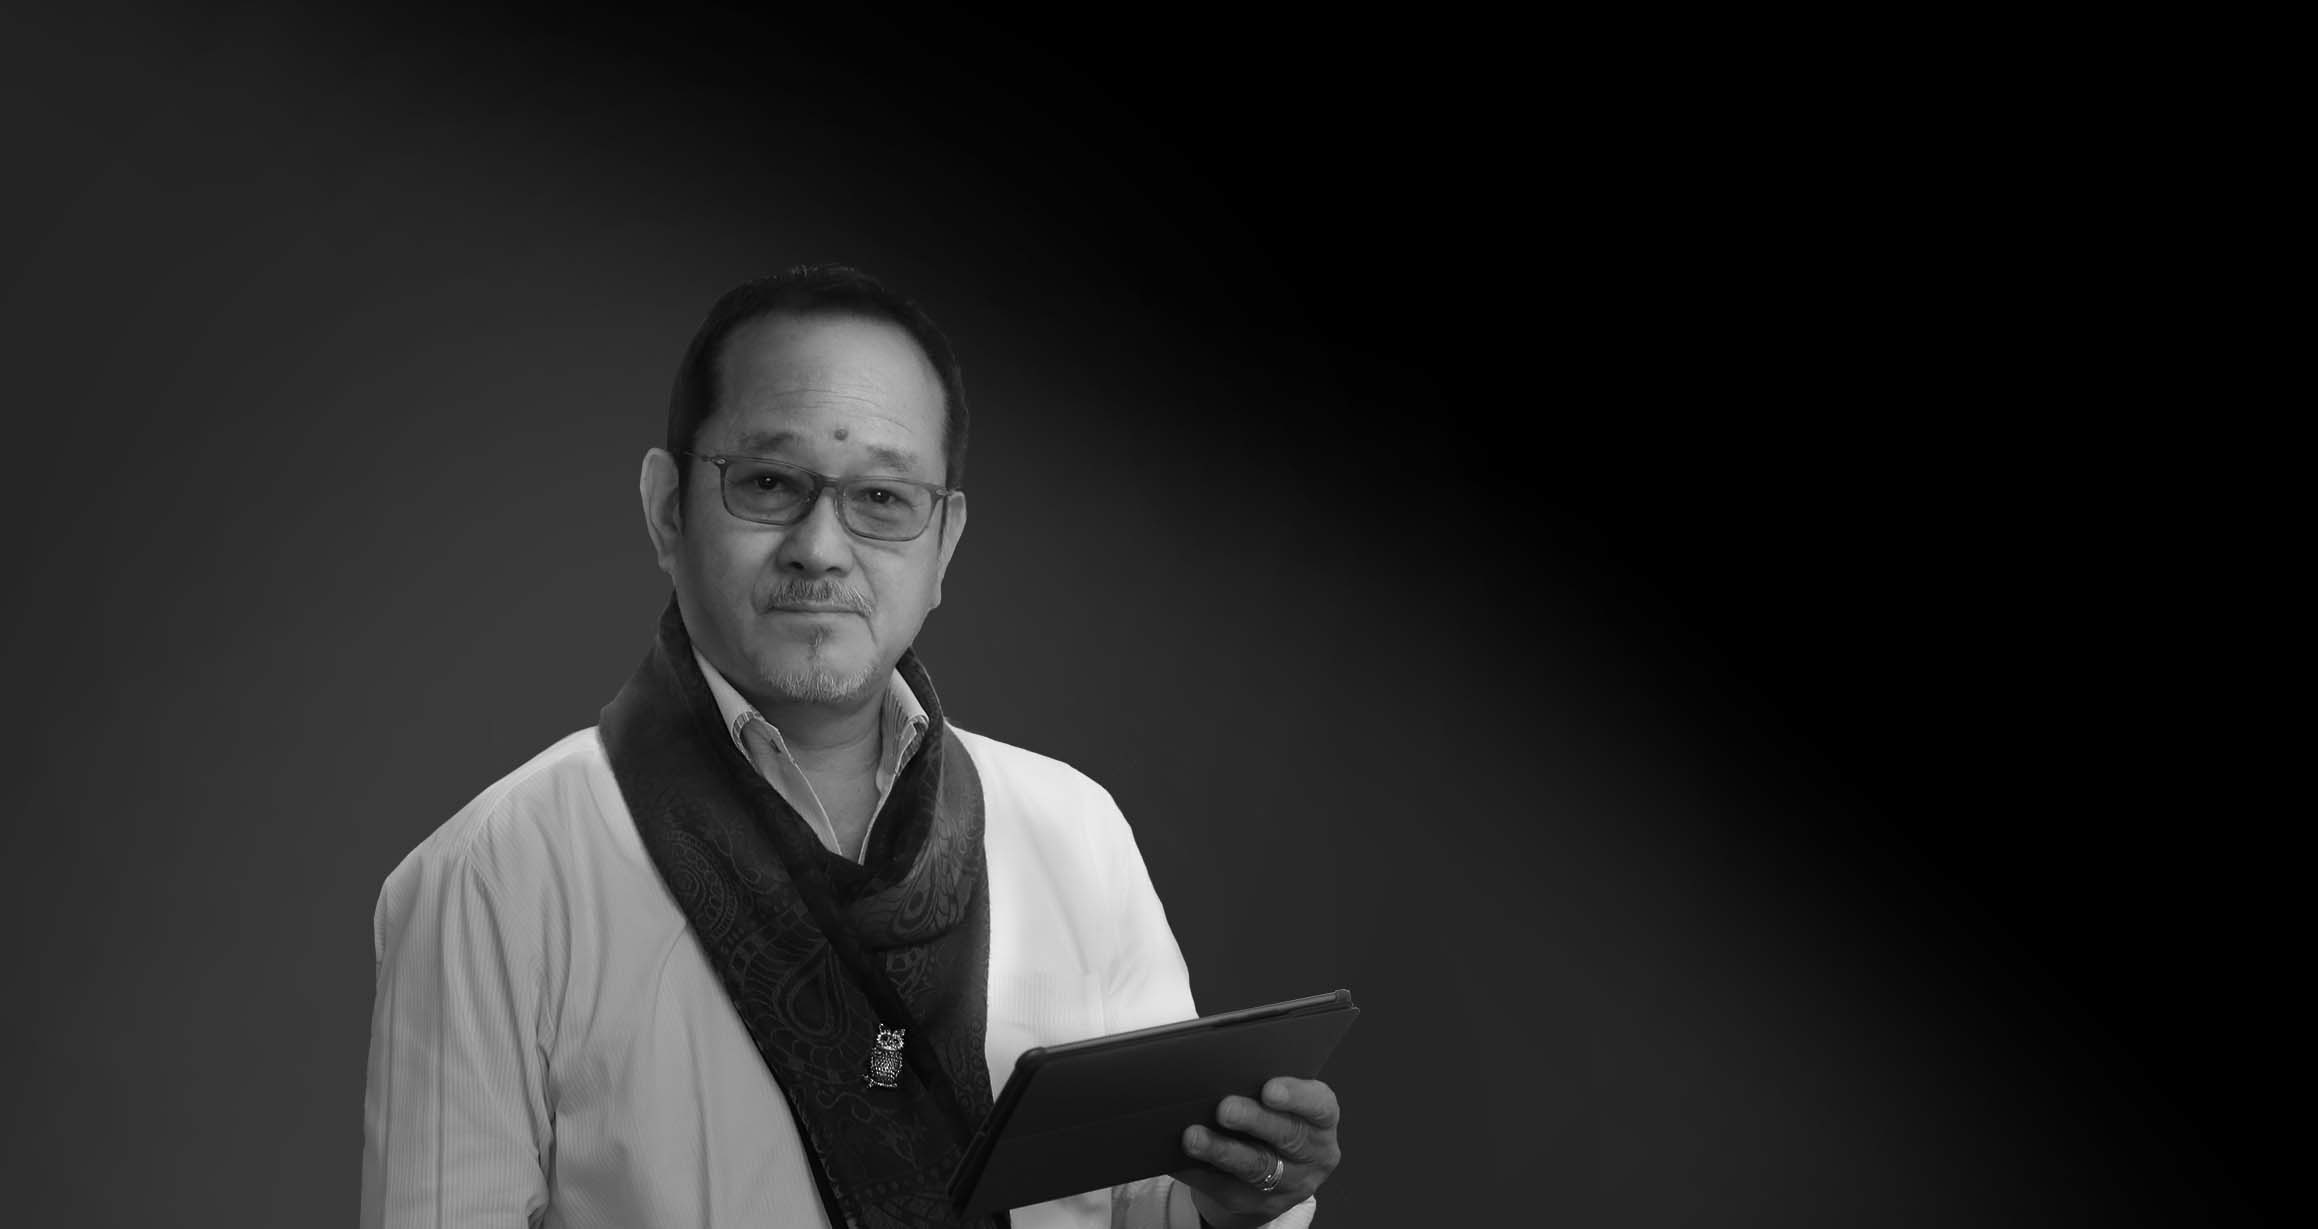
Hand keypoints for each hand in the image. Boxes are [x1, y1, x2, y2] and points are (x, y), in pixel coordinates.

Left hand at [1170, 1077, 1341, 1228]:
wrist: (1271, 1168)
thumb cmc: (1271, 1117)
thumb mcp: (1280, 1101)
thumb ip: (1262, 1085)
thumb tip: (1222, 1068)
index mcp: (1322, 1120)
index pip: (1319, 1106)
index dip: (1296, 1097)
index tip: (1269, 1089)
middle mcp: (1313, 1155)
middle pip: (1287, 1137)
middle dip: (1254, 1121)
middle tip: (1224, 1108)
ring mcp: (1289, 1185)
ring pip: (1256, 1167)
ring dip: (1222, 1151)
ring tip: (1192, 1136)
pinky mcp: (1260, 1205)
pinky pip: (1229, 1189)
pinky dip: (1203, 1173)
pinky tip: (1181, 1159)